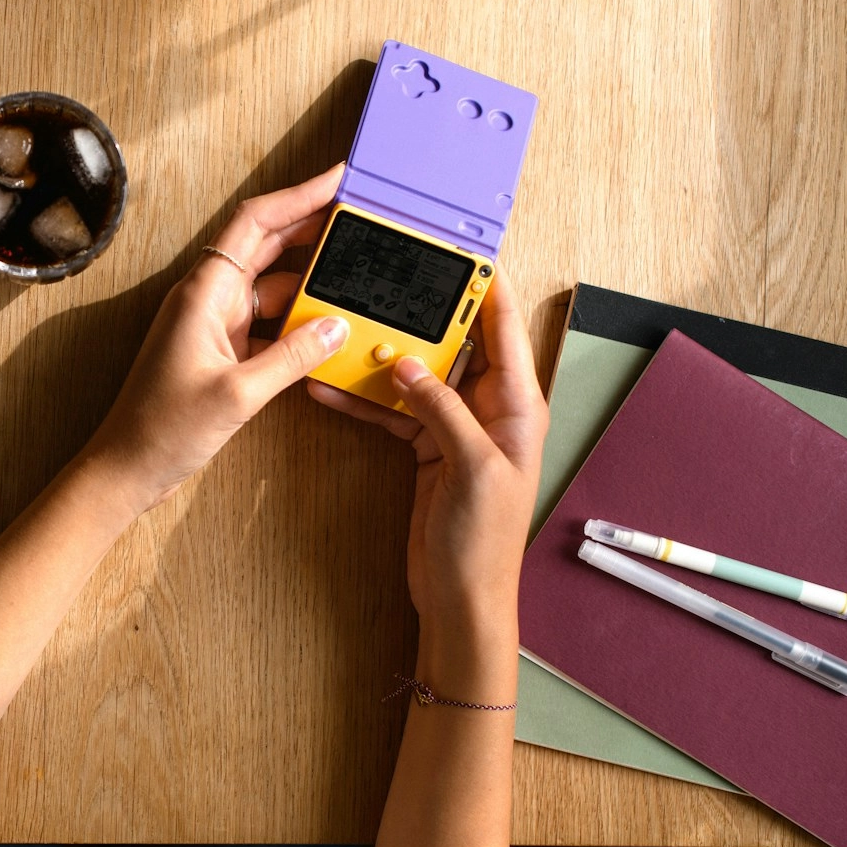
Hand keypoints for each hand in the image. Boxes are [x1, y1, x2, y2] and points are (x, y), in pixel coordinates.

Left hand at [80, 164, 352, 510]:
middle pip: (266, 245)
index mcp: (203, 293)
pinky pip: (268, 322)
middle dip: (312, 228)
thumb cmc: (163, 429)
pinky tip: (326, 327)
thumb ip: (292, 357)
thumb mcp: (237, 394)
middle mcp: (208, 299)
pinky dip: (297, 320)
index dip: (297, 195)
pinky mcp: (221, 351)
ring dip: (310, 281)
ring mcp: (214, 325)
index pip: (254, 223)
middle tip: (359, 220)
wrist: (128, 467)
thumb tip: (336, 327)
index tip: (337, 180)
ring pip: (271, 286)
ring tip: (354, 274)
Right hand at [307, 275, 547, 645]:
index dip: (485, 287)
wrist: (461, 597)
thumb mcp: (470, 467)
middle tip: (389, 279)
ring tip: (348, 329)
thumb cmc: (483, 542)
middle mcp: (488, 409)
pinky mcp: (425, 448)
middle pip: (455, 344)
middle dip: (423, 313)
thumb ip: (440, 409)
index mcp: (516, 406)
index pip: (502, 330)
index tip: (460, 249)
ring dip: (382, 357)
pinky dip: (363, 398)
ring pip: (416, 374)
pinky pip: (392, 410)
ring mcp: (454, 428)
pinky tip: (330, 386)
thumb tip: (406, 363)